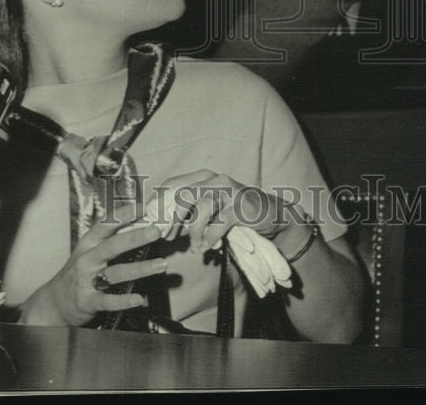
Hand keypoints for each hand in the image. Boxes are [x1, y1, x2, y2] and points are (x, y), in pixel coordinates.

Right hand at [20, 219, 166, 325]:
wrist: (55, 301)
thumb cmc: (79, 271)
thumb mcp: (90, 250)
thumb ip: (112, 238)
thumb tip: (142, 223)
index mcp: (89, 243)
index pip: (106, 224)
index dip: (124, 214)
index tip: (144, 207)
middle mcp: (87, 259)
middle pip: (113, 245)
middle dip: (135, 237)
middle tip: (156, 231)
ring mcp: (86, 280)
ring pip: (116, 273)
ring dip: (141, 269)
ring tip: (161, 264)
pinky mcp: (87, 301)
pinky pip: (108, 301)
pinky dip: (124, 300)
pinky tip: (140, 298)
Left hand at [145, 169, 311, 258]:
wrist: (271, 215)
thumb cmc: (234, 213)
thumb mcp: (208, 210)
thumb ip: (187, 215)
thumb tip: (161, 228)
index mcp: (203, 178)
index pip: (172, 184)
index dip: (159, 203)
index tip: (153, 223)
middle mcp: (215, 179)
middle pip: (182, 194)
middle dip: (171, 218)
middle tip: (167, 237)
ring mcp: (229, 191)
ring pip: (200, 208)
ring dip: (193, 231)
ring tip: (194, 246)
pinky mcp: (241, 207)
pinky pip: (218, 224)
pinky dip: (209, 238)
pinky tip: (207, 247)